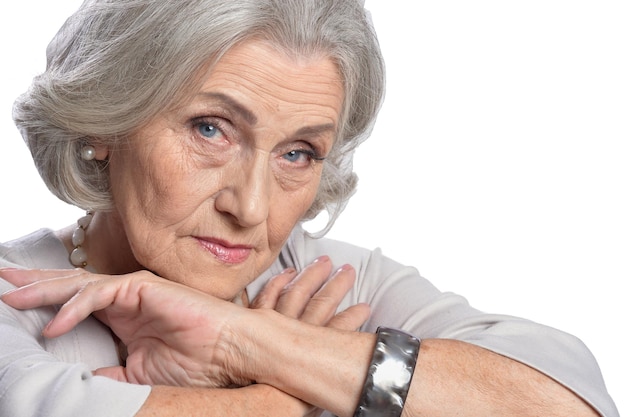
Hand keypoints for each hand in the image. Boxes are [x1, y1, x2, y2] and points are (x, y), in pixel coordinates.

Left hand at [0, 260, 368, 387]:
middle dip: (34, 282)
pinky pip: (100, 293)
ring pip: (79, 283)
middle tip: (1, 279)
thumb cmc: (195, 361)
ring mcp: (134, 289)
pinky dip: (75, 306)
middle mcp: (125, 297)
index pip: (76, 301)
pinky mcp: (144, 286)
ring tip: (11, 295)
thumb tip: (81, 382)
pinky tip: (55, 322)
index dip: (45, 298)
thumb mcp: (139, 373)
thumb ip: (110, 371)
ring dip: (44, 290)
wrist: (230, 352)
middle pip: (71, 285)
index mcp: (124, 315)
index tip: (14, 299)